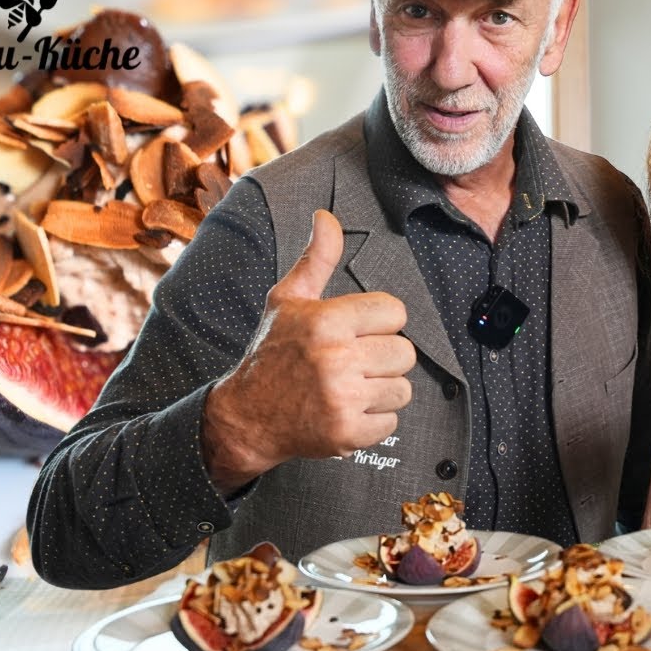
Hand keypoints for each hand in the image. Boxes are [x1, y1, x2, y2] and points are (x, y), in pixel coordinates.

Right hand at [203, 210, 414, 488]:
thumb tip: (326, 217)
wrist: (245, 417)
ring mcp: (343, 399)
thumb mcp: (288, 300)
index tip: (359, 332)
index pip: (395, 312)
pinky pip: (392, 421)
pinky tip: (347, 411)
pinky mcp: (347, 433)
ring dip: (381, 390)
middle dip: (383, 358)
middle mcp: (336, 359)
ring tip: (350, 388)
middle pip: (404, 353)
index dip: (380, 322)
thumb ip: (316, 258)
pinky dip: (374, 420)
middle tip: (354, 363)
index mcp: (327, 321)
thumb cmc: (272, 354)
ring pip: (402, 388)